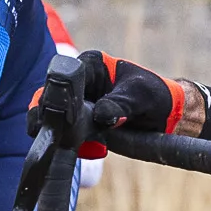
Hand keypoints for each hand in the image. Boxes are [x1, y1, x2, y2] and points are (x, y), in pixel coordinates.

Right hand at [32, 52, 181, 151]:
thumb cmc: (155, 97)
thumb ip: (122, 105)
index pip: (64, 75)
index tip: (62, 113)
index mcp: (91, 64)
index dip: (59, 94)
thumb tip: (101, 115)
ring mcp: (76, 102)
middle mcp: (79, 81)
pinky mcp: (77, 121)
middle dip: (47, 112)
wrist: (164, 116)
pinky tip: (58, 146)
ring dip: (49, 126)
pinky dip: (58, 138)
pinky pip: (59, 128)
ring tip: (49, 138)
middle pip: (50, 95)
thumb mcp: (141, 97)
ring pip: (50, 113)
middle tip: (46, 128)